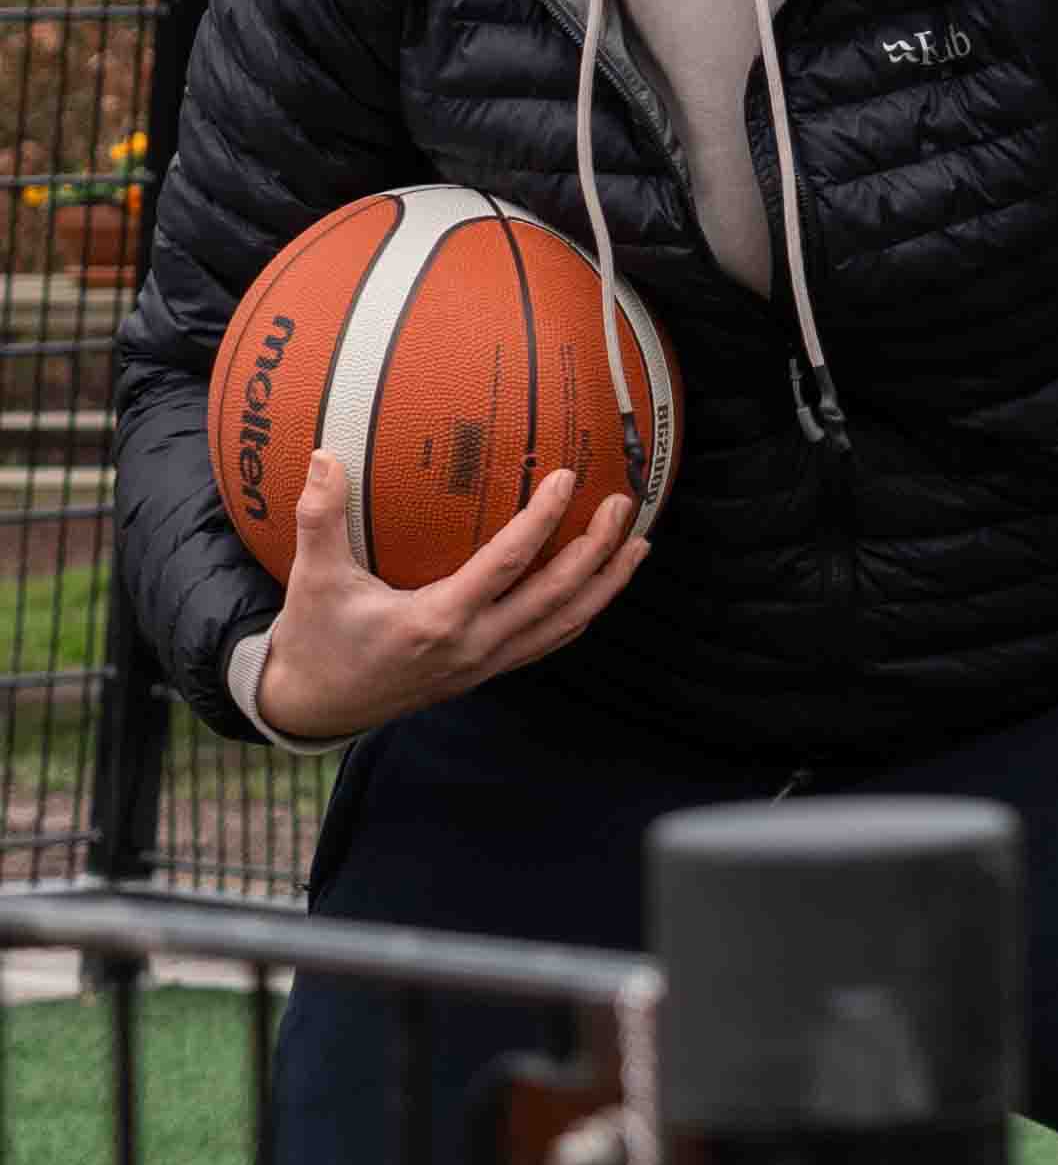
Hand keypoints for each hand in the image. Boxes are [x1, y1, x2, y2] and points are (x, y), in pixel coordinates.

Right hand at [251, 454, 647, 742]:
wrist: (314, 708)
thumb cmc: (314, 640)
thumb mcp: (313, 579)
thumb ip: (320, 518)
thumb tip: (322, 456)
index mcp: (437, 621)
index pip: (508, 564)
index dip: (543, 519)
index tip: (569, 478)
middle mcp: (474, 646)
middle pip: (558, 596)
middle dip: (598, 550)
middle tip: (622, 504)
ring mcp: (487, 663)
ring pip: (565, 623)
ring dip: (605, 585)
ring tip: (637, 544)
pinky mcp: (487, 671)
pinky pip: (548, 640)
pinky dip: (581, 611)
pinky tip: (597, 587)